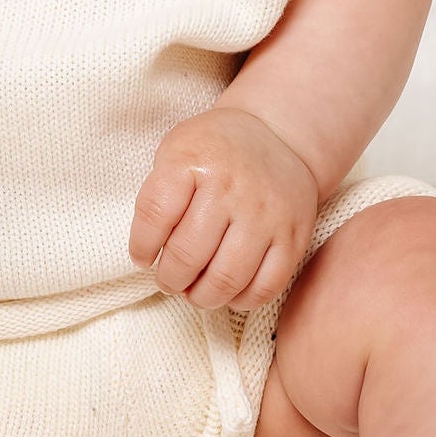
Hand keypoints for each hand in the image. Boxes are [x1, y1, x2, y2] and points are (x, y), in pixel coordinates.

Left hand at [128, 105, 320, 312]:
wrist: (278, 136)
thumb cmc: (215, 151)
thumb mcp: (175, 151)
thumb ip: (158, 196)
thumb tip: (150, 255)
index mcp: (193, 161)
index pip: (154, 216)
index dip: (141, 247)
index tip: (143, 258)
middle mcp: (231, 187)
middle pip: (188, 255)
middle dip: (171, 279)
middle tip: (170, 281)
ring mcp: (266, 213)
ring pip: (227, 279)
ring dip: (203, 297)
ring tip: (195, 292)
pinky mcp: (294, 235)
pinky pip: (266, 286)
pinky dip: (242, 300)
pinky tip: (229, 291)